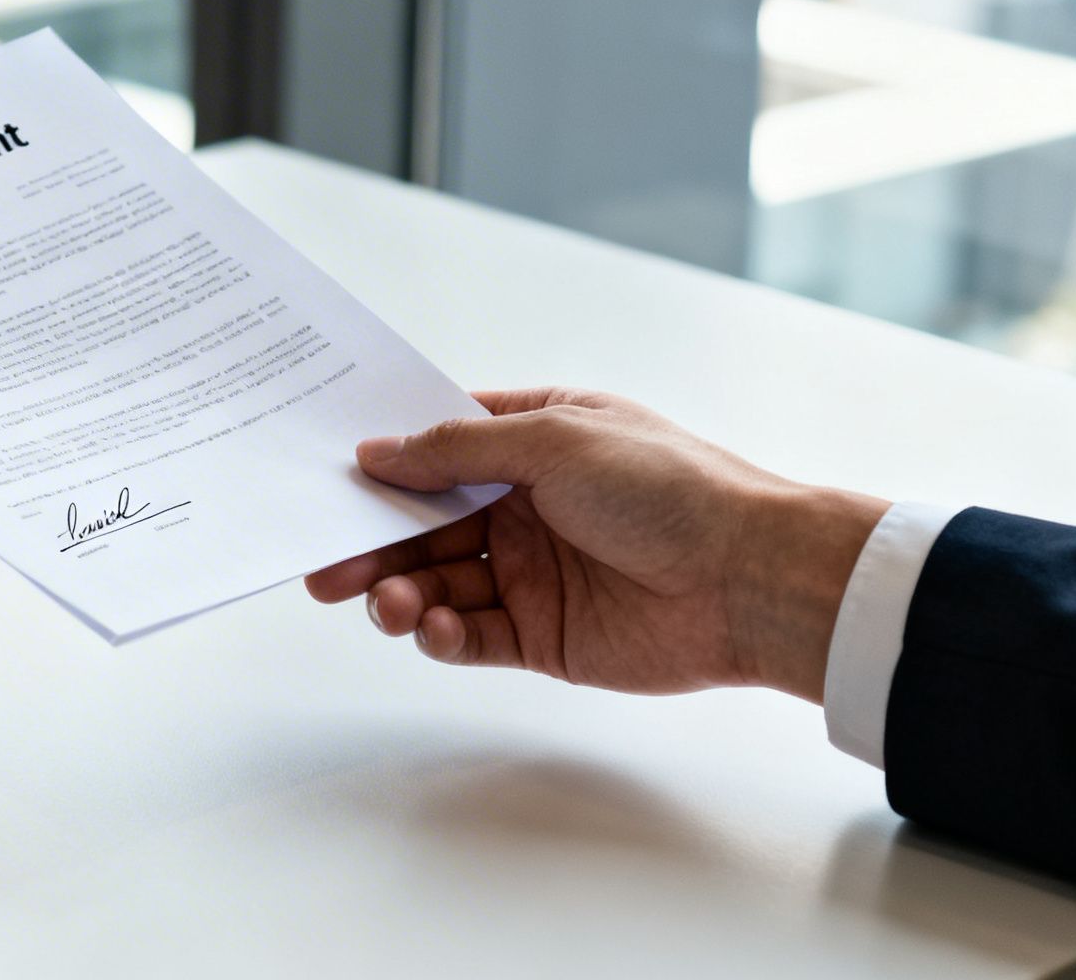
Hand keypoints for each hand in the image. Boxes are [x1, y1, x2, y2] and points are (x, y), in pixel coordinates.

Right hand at [305, 389, 887, 701]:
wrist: (750, 579)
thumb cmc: (667, 488)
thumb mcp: (553, 440)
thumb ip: (456, 448)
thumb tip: (377, 452)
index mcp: (534, 441)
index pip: (439, 446)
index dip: (384, 462)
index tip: (327, 477)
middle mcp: (526, 505)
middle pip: (424, 524)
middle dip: (373, 543)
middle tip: (325, 565)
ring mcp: (532, 572)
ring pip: (438, 583)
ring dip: (401, 592)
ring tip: (388, 604)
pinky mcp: (543, 635)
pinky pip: (470, 636)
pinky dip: (441, 634)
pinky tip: (434, 627)